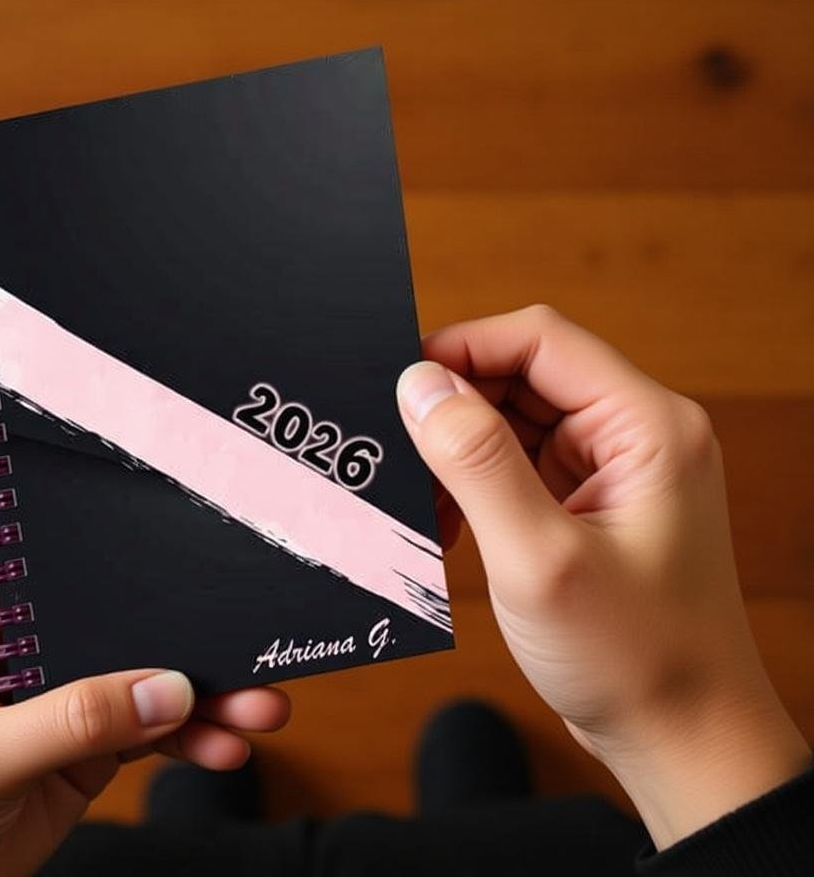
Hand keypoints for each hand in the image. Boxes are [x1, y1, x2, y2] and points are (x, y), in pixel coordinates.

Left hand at [0, 502, 290, 876]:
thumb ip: (72, 721)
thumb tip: (168, 688)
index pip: (5, 518)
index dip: (63, 496)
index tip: (141, 486)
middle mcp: (2, 633)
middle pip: (95, 594)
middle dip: (166, 607)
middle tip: (234, 617)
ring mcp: (44, 686)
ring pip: (132, 663)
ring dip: (195, 682)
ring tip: (258, 702)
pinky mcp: (74, 739)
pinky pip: (144, 724)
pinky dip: (187, 733)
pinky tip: (224, 743)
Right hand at [397, 305, 809, 848]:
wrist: (681, 740)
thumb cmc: (637, 659)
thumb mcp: (540, 559)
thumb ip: (477, 462)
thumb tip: (420, 384)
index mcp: (647, 427)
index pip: (540, 340)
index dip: (463, 348)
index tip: (399, 381)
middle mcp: (634, 435)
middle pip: (523, 375)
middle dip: (455, 408)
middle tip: (400, 453)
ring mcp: (612, 470)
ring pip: (512, 421)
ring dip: (458, 452)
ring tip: (426, 504)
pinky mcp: (587, 504)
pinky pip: (515, 466)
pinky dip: (473, 485)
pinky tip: (449, 525)